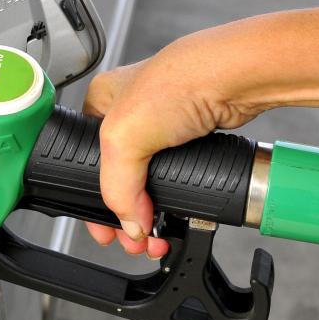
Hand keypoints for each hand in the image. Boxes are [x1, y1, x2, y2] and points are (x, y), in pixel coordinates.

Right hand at [83, 33, 269, 258]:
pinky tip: (174, 216)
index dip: (93, 199)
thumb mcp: (123, 137)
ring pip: (148, 184)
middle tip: (132, 239)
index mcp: (100, 104)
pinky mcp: (190, 141)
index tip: (103, 229)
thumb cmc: (179, 81)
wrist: (233, 80)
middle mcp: (129, 115)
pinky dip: (175, 202)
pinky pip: (177, 181)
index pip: (85, 162)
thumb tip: (130, 224)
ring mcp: (162, 129)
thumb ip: (117, 188)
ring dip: (150, 215)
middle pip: (118, 179)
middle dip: (124, 215)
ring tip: (154, 237)